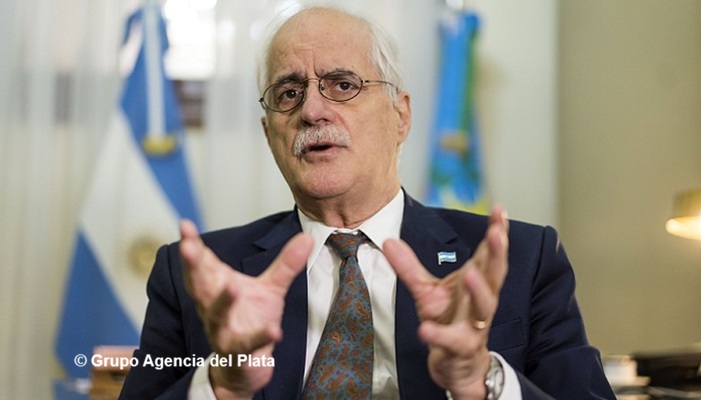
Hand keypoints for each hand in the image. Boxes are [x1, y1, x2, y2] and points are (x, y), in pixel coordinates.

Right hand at [179, 220, 312, 398]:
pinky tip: (274, 330)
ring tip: (232, 285)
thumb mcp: (271, 288)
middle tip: (188, 247)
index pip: (202, 263)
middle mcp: (212, 308)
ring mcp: (222, 332)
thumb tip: (307, 237)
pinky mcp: (238, 354)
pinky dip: (259, 338)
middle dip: (193, 266)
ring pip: (216, 316)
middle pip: (199, 285)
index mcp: (217, 288)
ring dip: (222, 302)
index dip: (192, 245)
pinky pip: (246, 346)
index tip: (184, 224)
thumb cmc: (251, 319)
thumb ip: (286, 264)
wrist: (247, 364)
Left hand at [383, 207, 508, 399]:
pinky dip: (439, 335)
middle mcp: (480, 302)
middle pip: (495, 274)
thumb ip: (409, 266)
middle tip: (497, 233)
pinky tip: (424, 329)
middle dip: (498, 253)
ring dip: (480, 290)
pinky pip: (452, 341)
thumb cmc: (448, 321)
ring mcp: (474, 325)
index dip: (496, 232)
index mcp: (476, 283)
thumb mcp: (426, 290)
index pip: (489, 254)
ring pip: (484, 306)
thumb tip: (388, 240)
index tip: (499, 209)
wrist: (456, 364)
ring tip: (470, 272)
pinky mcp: (461, 348)